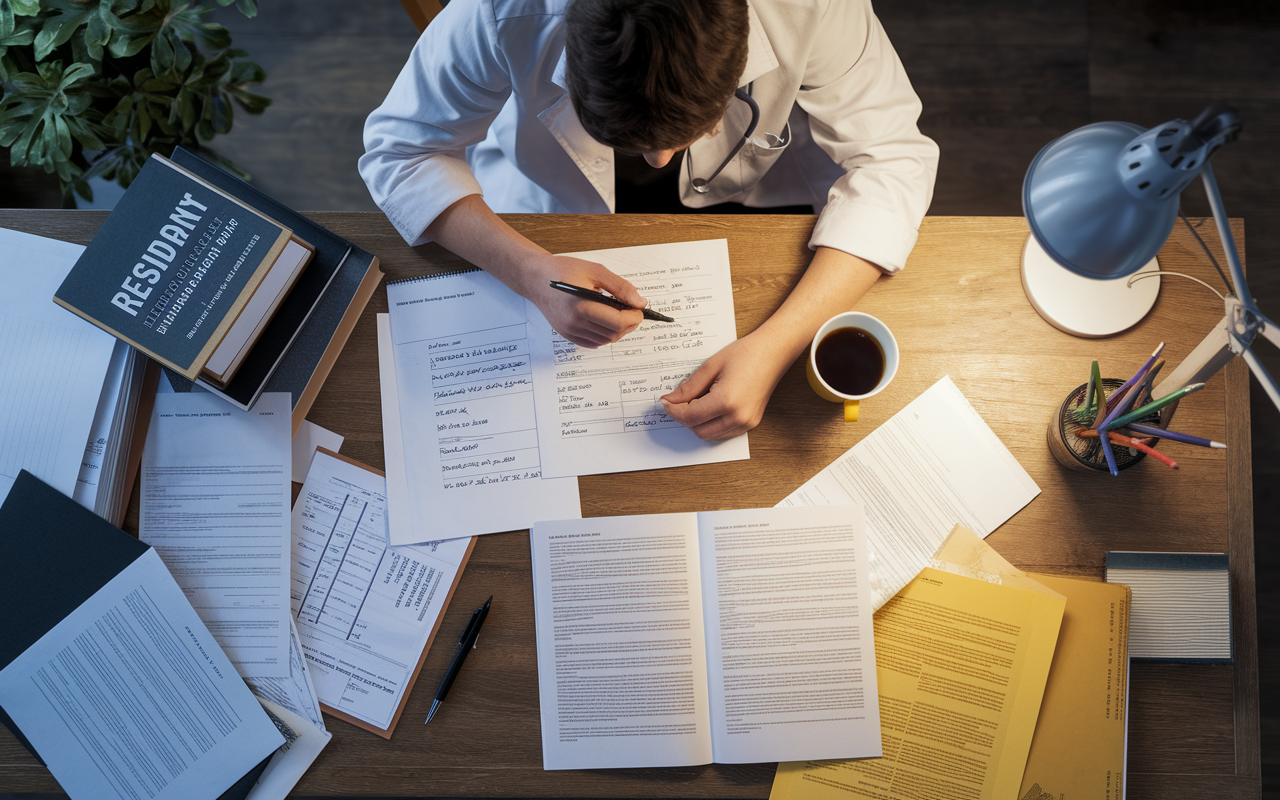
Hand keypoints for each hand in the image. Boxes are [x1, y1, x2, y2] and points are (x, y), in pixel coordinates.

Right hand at [525, 253, 645, 347]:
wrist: (536, 278)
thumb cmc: (563, 271)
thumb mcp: (596, 271)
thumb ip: (620, 287)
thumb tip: (639, 302)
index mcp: (582, 306)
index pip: (618, 322)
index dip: (634, 317)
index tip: (639, 309)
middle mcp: (575, 323)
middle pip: (614, 334)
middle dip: (629, 324)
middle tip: (632, 311)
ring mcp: (570, 331)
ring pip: (605, 340)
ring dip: (618, 331)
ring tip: (620, 315)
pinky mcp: (567, 335)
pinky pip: (593, 343)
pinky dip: (605, 336)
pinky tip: (606, 323)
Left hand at [660, 332, 790, 440]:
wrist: (773, 352)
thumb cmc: (746, 354)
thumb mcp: (710, 366)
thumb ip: (688, 387)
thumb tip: (670, 400)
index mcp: (726, 401)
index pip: (690, 416)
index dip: (673, 410)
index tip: (666, 402)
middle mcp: (738, 417)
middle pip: (698, 430)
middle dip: (684, 418)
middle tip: (678, 401)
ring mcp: (747, 423)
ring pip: (710, 436)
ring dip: (697, 424)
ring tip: (696, 402)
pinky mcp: (751, 423)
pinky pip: (723, 434)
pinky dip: (711, 426)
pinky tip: (709, 408)